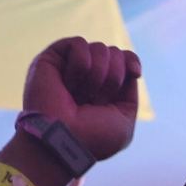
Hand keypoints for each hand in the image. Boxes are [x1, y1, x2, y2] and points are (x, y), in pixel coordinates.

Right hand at [21, 38, 140, 168]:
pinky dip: (80, 64)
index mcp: (101, 90)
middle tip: (96, 100)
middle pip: (114, 53)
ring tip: (80, 95)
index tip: (134, 72)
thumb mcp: (123, 119)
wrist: (63, 141)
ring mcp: (68, 67)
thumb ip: (128, 91)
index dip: (130, 61)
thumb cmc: (93, 138)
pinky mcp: (51, 59)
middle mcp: (85, 77)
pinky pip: (78, 44)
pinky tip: (69, 83)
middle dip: (114, 77)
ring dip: (97, 75)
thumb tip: (128, 66)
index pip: (122, 59)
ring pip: (99, 48)